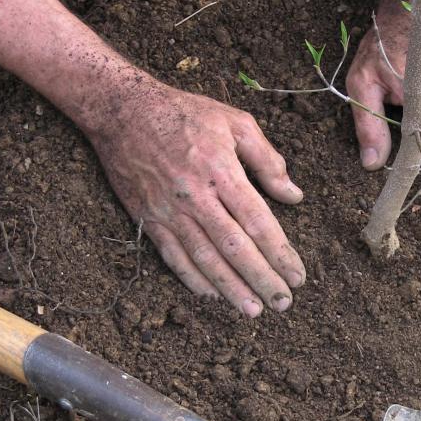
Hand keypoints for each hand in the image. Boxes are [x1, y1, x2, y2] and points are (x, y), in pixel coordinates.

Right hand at [89, 83, 305, 316]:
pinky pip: (172, 256)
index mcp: (222, 171)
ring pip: (204, 259)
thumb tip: (293, 196)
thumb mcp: (235, 122)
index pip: (258, 222)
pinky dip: (193, 278)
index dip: (280, 253)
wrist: (123, 111)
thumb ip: (267, 160)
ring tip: (253, 310)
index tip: (297, 275)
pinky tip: (212, 295)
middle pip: (235, 247)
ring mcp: (169, 211)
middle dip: (262, 278)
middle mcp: (196, 196)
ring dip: (231, 288)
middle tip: (283, 303)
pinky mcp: (148, 218)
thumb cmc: (185, 113)